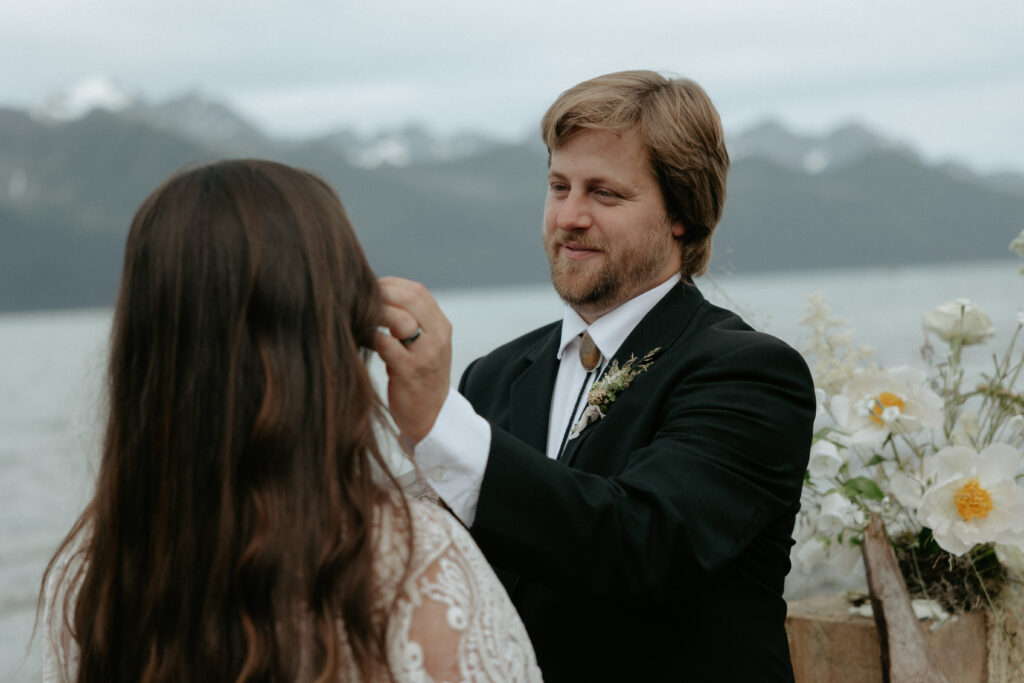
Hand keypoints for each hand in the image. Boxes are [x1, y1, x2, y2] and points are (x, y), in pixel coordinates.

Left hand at [373, 276, 452, 444]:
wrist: (430, 416)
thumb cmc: (418, 376)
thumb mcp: (423, 344)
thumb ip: (409, 321)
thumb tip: (374, 294)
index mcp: (441, 325)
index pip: (417, 291)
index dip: (390, 285)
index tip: (368, 288)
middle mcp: (438, 336)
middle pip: (409, 298)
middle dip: (380, 294)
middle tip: (357, 299)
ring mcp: (426, 354)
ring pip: (398, 318)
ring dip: (373, 314)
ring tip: (356, 316)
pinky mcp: (410, 371)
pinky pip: (385, 343)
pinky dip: (368, 336)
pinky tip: (359, 338)